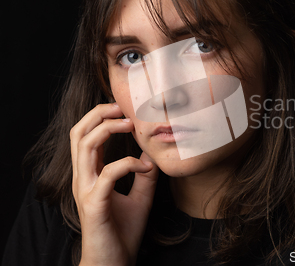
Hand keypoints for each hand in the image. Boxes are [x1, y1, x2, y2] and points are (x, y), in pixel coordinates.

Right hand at [70, 103, 158, 265]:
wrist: (114, 262)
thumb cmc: (123, 230)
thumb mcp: (140, 196)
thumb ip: (143, 174)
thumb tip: (153, 153)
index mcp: (90, 174)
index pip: (85, 135)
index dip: (101, 116)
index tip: (126, 109)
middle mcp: (83, 178)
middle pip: (78, 133)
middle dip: (99, 113)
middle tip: (123, 107)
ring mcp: (86, 190)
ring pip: (84, 146)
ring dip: (108, 129)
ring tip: (131, 125)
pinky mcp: (94, 204)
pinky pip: (107, 175)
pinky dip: (127, 164)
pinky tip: (145, 167)